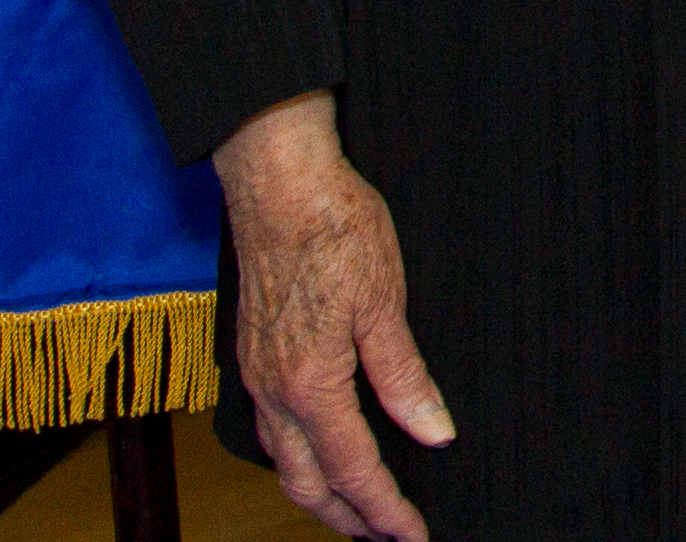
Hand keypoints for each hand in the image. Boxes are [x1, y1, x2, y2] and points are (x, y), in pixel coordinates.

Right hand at [214, 91, 455, 541]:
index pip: (355, 471)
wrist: (277, 178)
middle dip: (346, 519)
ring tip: (355, 506)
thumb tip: (434, 433)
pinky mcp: (251, 353)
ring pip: (282, 460)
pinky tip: (317, 447)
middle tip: (386, 535)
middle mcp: (275, 391)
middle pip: (307, 484)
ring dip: (317, 492)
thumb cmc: (334, 227)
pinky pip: (268, 427)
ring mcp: (256, 373)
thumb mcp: (384, 302)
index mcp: (312, 385)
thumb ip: (404, 376)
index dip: (387, 511)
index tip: (415, 536)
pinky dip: (295, 456)